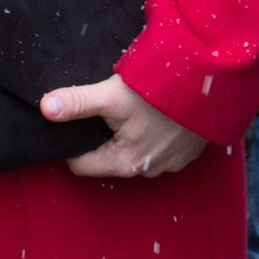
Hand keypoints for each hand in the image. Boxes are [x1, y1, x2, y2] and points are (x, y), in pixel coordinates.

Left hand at [42, 75, 206, 179]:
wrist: (213, 88)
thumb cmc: (161, 92)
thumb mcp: (112, 95)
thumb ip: (78, 102)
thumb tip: (45, 109)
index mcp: (124, 163)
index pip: (80, 164)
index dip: (72, 143)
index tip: (75, 121)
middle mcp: (147, 171)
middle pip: (107, 158)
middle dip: (100, 137)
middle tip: (102, 109)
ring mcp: (170, 163)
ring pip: (133, 153)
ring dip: (128, 136)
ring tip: (129, 109)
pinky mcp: (187, 152)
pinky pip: (159, 148)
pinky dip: (153, 134)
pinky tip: (155, 113)